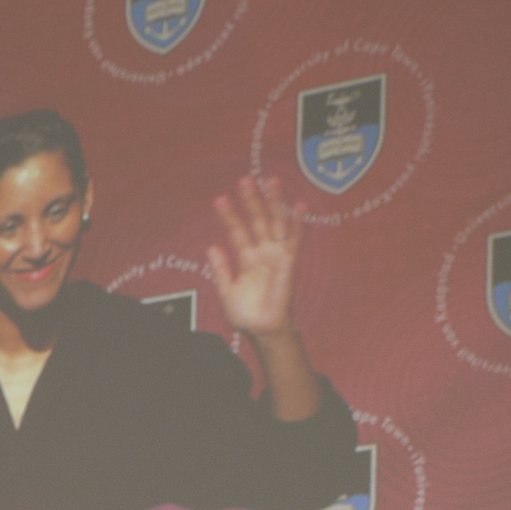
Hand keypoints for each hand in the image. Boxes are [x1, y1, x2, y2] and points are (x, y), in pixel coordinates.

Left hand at [209, 176, 302, 340]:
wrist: (262, 330)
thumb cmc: (246, 313)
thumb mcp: (226, 291)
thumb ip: (220, 269)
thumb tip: (211, 246)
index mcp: (245, 258)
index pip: (236, 231)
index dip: (228, 215)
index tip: (220, 199)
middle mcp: (261, 252)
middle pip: (256, 220)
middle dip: (251, 200)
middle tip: (244, 180)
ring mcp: (275, 255)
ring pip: (275, 222)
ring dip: (274, 202)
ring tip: (271, 181)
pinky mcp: (288, 261)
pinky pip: (294, 239)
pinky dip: (297, 222)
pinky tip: (299, 205)